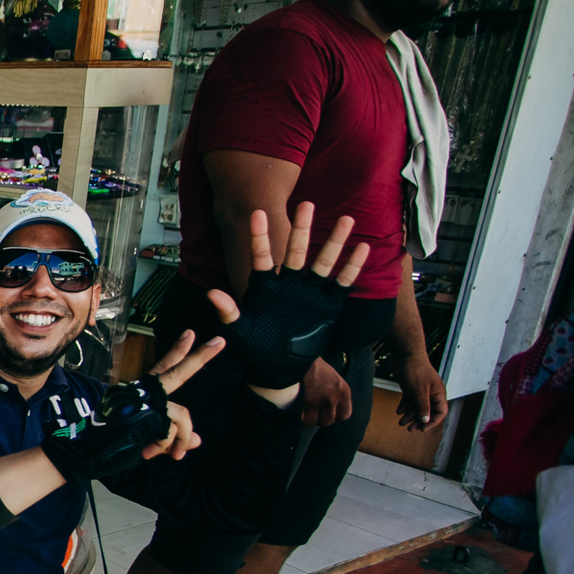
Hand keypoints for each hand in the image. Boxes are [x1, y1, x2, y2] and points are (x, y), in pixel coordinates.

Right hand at [36, 333, 223, 484]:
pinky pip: (171, 429)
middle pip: (178, 373)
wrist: (84, 450)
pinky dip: (167, 445)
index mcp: (141, 394)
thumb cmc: (108, 445)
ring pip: (181, 414)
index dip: (177, 352)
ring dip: (182, 439)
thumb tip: (199, 441)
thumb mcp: (146, 441)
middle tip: (220, 342)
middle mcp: (143, 393)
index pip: (162, 368)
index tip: (190, 335)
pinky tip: (151, 452)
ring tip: (175, 455)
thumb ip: (172, 438)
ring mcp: (145, 401)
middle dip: (200, 358)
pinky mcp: (146, 413)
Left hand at [204, 202, 368, 392]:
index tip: (257, 213)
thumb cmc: (253, 347)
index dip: (258, 236)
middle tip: (306, 205)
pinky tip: (362, 248)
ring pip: (323, 262)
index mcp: (265, 286)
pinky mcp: (327, 305)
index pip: (261, 256)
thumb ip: (228, 311)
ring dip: (334, 241)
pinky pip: (341, 283)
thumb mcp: (238, 329)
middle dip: (301, 229)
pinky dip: (351, 267)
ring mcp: (309, 293)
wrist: (276, 368)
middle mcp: (288, 284)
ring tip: (345, 219)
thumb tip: (212, 293)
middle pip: (296, 251)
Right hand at [301, 358, 353, 426]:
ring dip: (305, 419)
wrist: (295, 354)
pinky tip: (292, 410)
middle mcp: (332, 398)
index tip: (326, 413)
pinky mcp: (301, 403)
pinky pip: (300, 419)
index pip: (344, 415)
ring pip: (312, 422)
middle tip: (310, 411)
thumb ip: (333, 391)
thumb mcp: (331, 375)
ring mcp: (316, 401)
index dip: (334, 416)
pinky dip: (296, 417)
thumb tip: (328, 408)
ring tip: (300, 410)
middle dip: (318, 418)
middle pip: (327, 421)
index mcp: (343, 390)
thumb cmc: (311, 363)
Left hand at [394, 352, 447, 430]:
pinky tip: (398, 411)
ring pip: (417, 407)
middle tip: (409, 429)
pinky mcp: (412, 387)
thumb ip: (423, 405)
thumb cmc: (415, 370)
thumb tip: (425, 420)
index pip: (440, 412)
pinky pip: (410, 400)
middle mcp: (431, 393)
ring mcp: (421, 390)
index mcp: (438, 393)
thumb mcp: (418, 390)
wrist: (405, 353)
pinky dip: (405, 406)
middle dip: (418, 420)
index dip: (432, 421)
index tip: (422, 428)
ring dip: (410, 415)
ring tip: (400, 422)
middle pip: (427, 411)